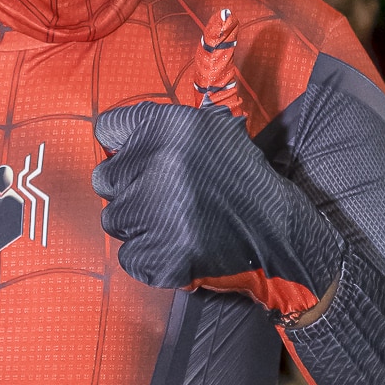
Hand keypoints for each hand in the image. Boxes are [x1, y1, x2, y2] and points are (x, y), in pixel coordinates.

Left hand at [92, 100, 268, 286]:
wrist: (279, 234)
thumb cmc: (241, 183)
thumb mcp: (211, 132)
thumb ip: (160, 131)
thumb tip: (113, 143)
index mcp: (171, 126)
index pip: (108, 128)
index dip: (122, 148)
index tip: (135, 161)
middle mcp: (159, 163)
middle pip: (105, 178)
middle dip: (130, 190)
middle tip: (165, 200)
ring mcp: (157, 212)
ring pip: (114, 219)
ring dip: (139, 225)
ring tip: (178, 224)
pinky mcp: (161, 255)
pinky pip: (129, 256)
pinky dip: (150, 258)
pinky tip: (181, 248)